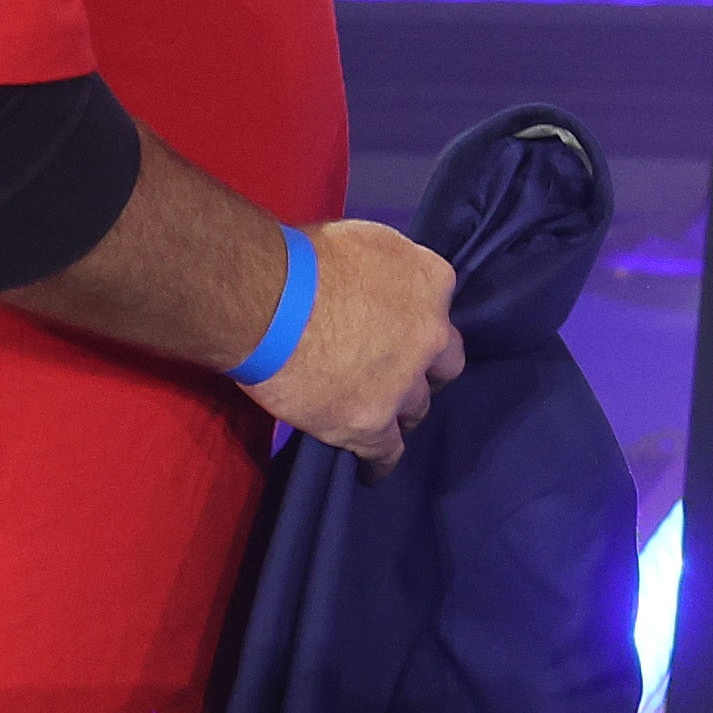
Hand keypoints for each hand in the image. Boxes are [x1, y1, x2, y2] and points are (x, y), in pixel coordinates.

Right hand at [246, 218, 466, 473]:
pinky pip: (387, 452)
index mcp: (431, 281)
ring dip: (400, 411)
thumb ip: (384, 271)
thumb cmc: (304, 259)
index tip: (400, 329)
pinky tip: (372, 469)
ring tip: (381, 417)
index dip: (417, 322)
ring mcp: (404, 383)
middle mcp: (431, 335)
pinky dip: (379, 461)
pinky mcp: (372, 423)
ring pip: (416, 408)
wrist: (270, 301)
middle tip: (398, 374)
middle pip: (442, 364)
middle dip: (424, 371)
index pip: (438, 308)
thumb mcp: (363, 243)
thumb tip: (373, 286)